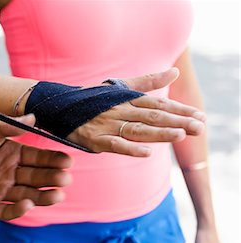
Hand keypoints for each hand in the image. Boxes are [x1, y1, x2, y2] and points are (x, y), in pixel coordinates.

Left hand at [0, 114, 72, 219]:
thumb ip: (7, 127)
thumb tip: (34, 118)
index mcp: (10, 153)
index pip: (37, 158)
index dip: (52, 160)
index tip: (68, 160)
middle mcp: (7, 173)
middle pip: (34, 178)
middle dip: (51, 178)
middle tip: (65, 178)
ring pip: (25, 195)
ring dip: (41, 196)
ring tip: (57, 195)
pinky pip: (4, 210)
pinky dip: (17, 210)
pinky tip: (28, 204)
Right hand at [67, 68, 205, 156]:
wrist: (58, 106)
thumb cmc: (91, 100)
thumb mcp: (119, 88)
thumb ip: (147, 82)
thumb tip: (173, 72)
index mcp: (126, 99)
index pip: (157, 104)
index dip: (179, 110)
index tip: (200, 116)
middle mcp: (118, 110)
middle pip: (152, 116)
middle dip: (177, 122)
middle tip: (200, 127)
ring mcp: (106, 124)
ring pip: (136, 129)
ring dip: (158, 133)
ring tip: (180, 136)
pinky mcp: (93, 139)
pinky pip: (113, 144)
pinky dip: (129, 148)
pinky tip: (146, 153)